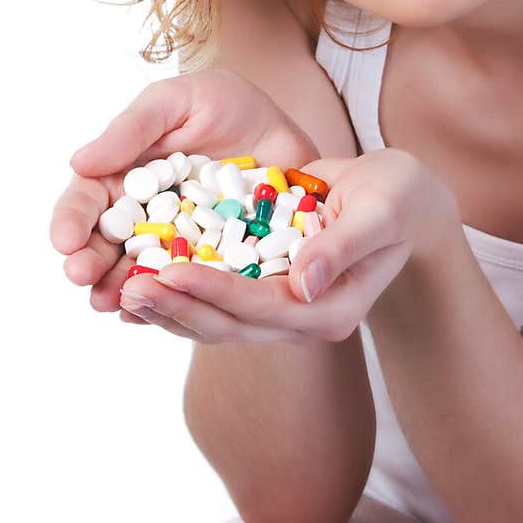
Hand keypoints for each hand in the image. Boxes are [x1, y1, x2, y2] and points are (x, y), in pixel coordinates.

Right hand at [50, 68, 318, 320]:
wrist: (285, 126)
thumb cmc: (222, 104)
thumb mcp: (178, 102)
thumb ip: (133, 129)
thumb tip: (79, 163)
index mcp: (124, 177)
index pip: (87, 202)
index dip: (71, 221)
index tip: (64, 240)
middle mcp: (144, 217)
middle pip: (107, 246)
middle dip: (89, 262)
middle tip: (81, 275)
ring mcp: (178, 244)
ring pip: (142, 274)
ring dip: (122, 290)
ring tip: (109, 302)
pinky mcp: (215, 263)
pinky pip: (190, 288)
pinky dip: (171, 303)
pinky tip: (155, 314)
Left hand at [123, 148, 461, 344]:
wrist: (402, 200)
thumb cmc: (399, 198)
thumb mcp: (379, 211)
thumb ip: (342, 246)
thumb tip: (304, 283)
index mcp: (332, 308)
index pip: (262, 307)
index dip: (214, 291)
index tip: (169, 271)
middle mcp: (303, 319)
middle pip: (229, 324)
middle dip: (177, 307)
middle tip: (126, 289)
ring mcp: (282, 309)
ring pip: (215, 321)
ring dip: (169, 308)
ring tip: (120, 291)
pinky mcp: (265, 290)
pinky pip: (215, 301)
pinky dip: (179, 293)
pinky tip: (139, 282)